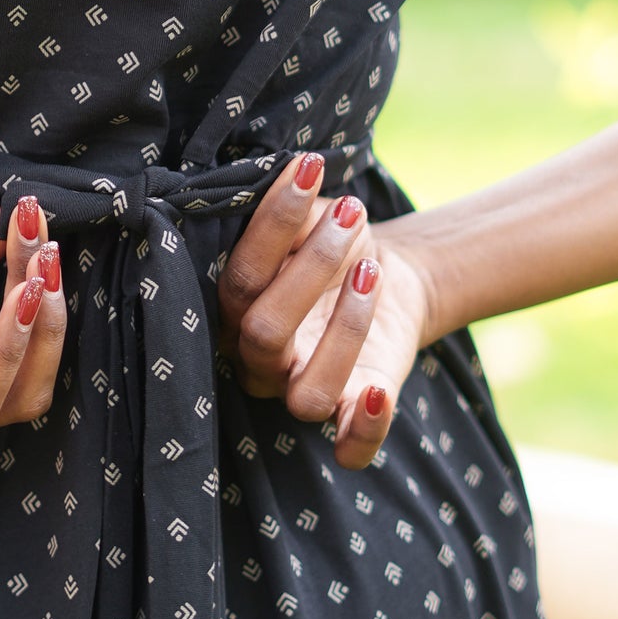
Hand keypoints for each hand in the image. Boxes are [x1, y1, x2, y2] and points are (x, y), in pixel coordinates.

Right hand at [218, 155, 435, 467]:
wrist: (383, 271)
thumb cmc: (329, 241)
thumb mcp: (309, 218)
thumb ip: (289, 210)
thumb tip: (289, 174)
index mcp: (235, 309)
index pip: (240, 277)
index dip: (273, 224)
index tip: (309, 169)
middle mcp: (259, 359)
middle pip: (266, 334)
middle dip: (313, 266)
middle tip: (352, 216)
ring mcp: (302, 388)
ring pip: (307, 395)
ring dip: (344, 330)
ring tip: (372, 272)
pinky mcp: (352, 412)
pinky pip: (350, 449)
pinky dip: (364, 431)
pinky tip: (380, 392)